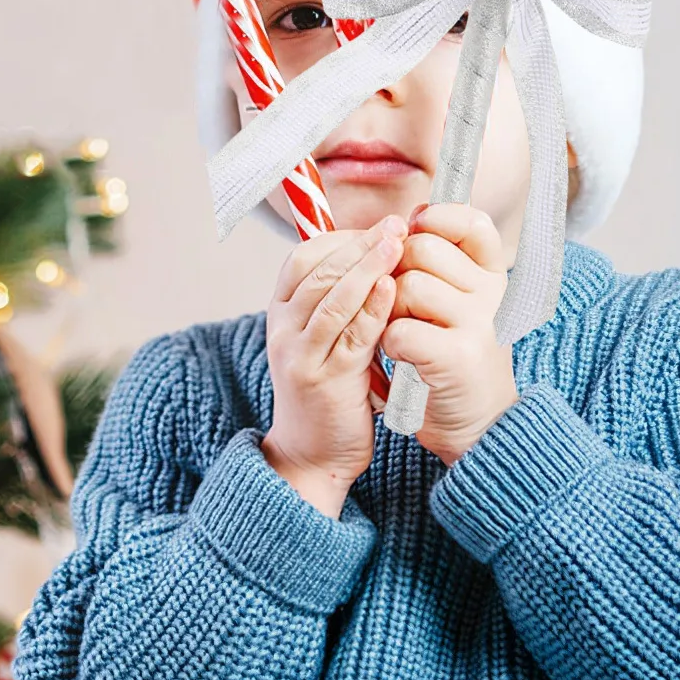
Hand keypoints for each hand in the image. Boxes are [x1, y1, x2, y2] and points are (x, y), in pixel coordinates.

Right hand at [261, 212, 403, 517]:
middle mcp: (283, 330)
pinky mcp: (325, 380)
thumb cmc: (328, 392)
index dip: (341, 239)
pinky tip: (391, 287)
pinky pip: (350, 335)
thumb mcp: (324, 340)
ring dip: (366, 265)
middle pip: (318, 271)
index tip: (378, 228)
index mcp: (282, 314)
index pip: (302, 259)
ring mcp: (300, 355)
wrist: (312, 456)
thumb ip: (340, 302)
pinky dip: (371, 307)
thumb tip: (374, 254)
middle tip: (396, 223)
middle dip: (359, 243)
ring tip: (398, 242)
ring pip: (331, 297)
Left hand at [382, 202, 519, 467]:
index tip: (416, 234)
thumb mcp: (462, 304)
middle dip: (395, 271)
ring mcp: (478, 323)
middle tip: (400, 304)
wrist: (479, 426)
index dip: (437, 219)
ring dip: (388, 310)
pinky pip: (399, 328)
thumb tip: (408, 217)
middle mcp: (492, 294)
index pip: (472, 222)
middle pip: (422, 249)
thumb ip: (442, 265)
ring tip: (401, 333)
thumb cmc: (456, 358)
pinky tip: (401, 357)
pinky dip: (389, 344)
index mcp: (493, 275)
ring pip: (407, 287)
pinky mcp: (458, 357)